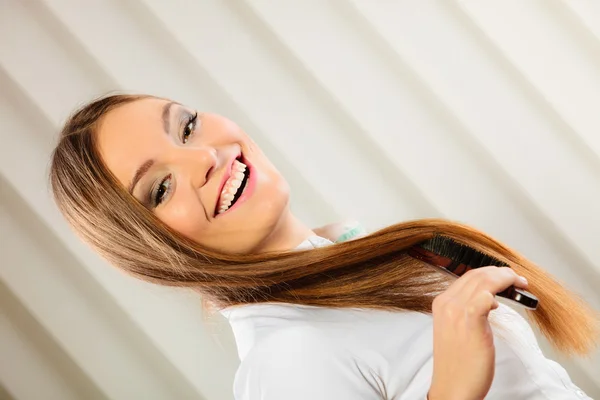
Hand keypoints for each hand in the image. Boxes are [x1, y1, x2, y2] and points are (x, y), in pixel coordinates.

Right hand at [427, 266, 528, 399]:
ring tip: (519, 285)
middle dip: (501, 273)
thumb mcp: (456, 329)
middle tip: (517, 279)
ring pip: (484, 281)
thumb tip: (489, 299)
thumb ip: (467, 310)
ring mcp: (456, 311)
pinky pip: (486, 296)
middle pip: (476, 275)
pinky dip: (499, 291)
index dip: (490, 273)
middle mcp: (446, 303)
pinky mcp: (469, 321)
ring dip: (506, 279)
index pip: (467, 276)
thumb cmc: (458, 363)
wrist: (453, 386)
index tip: (505, 277)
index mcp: (441, 303)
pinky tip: (506, 301)